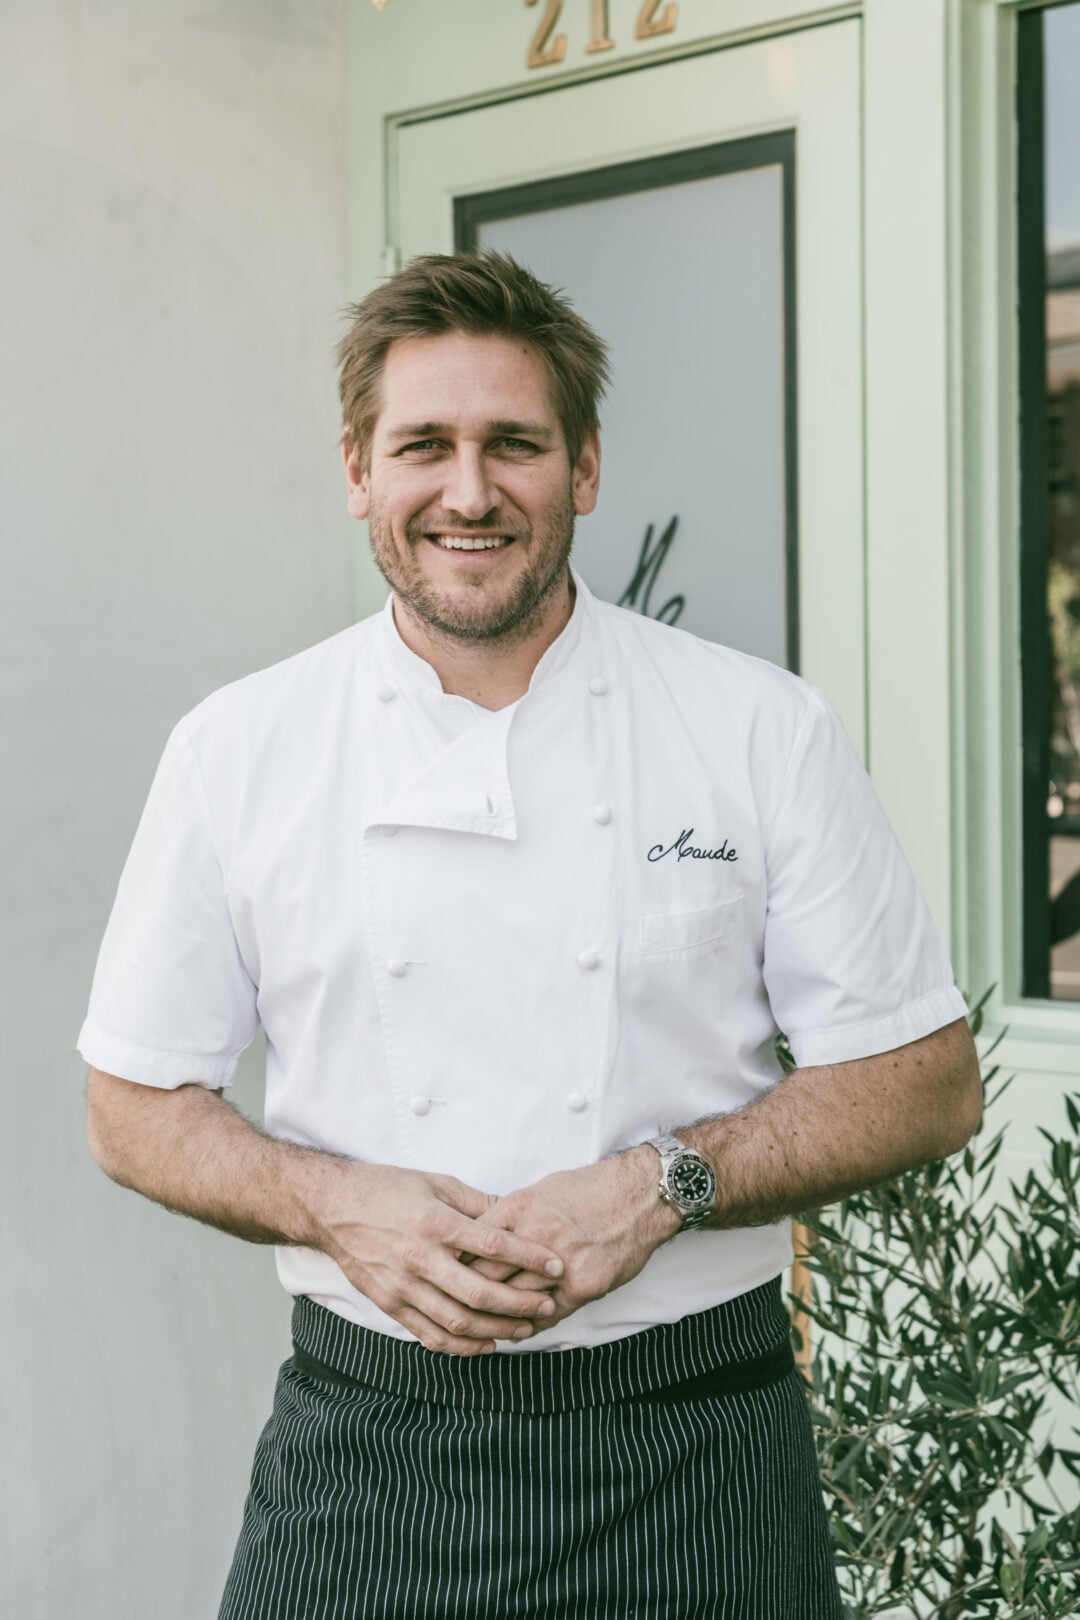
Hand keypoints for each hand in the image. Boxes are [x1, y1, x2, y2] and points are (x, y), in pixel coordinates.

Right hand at [311, 1162, 565, 1354]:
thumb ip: (476, 1203)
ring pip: (457, 1322)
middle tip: (547, 1306)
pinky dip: (462, 1345)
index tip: (556, 1265)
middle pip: (478, 1293)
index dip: (529, 1258)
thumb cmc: (387, 1189)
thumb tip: (516, 1214)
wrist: (333, 1208)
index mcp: (434, 1222)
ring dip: (496, 1330)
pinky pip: (430, 1335)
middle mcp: (419, 1258)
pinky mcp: (390, 1304)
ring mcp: (402, 1286)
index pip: (492, 1245)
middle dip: (519, 1304)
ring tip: (525, 1329)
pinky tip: (486, 1342)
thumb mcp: (435, 1183)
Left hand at [465, 1148, 679, 1330]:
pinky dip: (531, 1324)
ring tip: (480, 1327)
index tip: (440, 1275)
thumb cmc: (589, 1190)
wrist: (638, 1197)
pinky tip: (519, 1329)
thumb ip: (509, 1216)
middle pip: (484, 1277)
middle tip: (451, 1308)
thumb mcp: (539, 1191)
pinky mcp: (581, 1286)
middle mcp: (533, 1239)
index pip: (471, 1245)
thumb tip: (482, 1235)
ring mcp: (558, 1265)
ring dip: (496, 1317)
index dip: (453, 1264)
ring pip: (514, 1301)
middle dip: (465, 1294)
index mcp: (517, 1210)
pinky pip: (548, 1315)